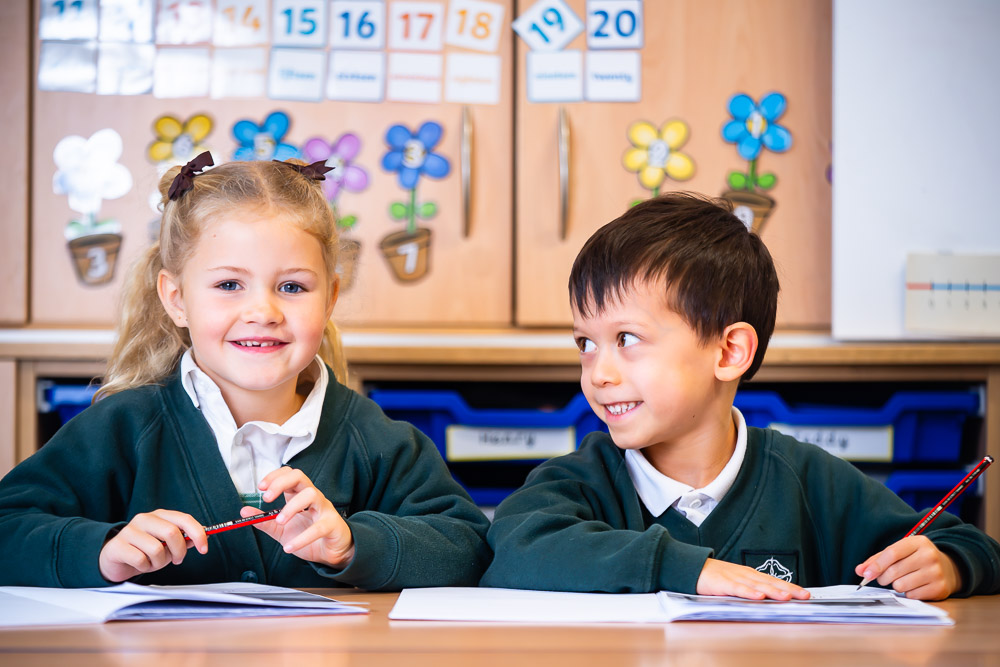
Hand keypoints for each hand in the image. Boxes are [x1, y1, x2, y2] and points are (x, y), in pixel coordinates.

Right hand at [98, 510, 207, 582]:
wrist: (114, 559)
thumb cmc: (144, 551)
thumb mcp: (166, 545)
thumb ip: (183, 540)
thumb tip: (200, 538)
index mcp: (160, 516)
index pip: (184, 519)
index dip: (198, 534)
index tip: (204, 549)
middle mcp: (144, 519)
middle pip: (172, 533)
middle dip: (179, 551)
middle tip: (177, 560)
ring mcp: (129, 531)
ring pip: (157, 549)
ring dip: (159, 563)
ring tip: (153, 563)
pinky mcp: (118, 546)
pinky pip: (141, 560)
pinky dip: (145, 567)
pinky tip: (140, 565)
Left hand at [242, 466, 354, 568]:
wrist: (330, 551)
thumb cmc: (309, 535)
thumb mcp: (281, 529)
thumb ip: (264, 520)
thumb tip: (243, 512)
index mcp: (299, 494)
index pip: (288, 474)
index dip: (274, 476)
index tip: (260, 488)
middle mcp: (312, 497)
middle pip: (299, 476)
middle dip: (281, 483)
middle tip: (266, 498)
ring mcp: (324, 508)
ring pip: (311, 494)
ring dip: (292, 507)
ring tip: (280, 521)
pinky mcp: (332, 524)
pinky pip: (318, 527)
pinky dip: (302, 538)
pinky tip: (289, 547)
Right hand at [696, 558, 810, 599]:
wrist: (693, 567)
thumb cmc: (715, 577)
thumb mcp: (736, 582)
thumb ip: (751, 589)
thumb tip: (768, 600)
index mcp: (750, 575)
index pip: (774, 581)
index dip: (790, 586)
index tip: (805, 594)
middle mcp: (746, 575)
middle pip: (770, 582)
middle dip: (788, 588)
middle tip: (804, 595)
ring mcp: (735, 578)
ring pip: (757, 585)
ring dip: (772, 591)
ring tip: (786, 596)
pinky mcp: (723, 584)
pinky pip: (738, 589)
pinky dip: (749, 592)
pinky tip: (758, 596)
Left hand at [856, 535, 960, 599]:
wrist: (948, 569)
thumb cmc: (916, 559)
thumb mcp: (900, 552)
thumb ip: (878, 560)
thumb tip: (860, 571)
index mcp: (918, 542)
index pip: (892, 553)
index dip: (876, 565)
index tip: (865, 575)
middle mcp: (929, 555)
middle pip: (894, 571)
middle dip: (883, 578)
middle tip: (884, 578)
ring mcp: (936, 572)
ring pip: (901, 585)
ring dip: (896, 586)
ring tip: (902, 580)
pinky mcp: (940, 588)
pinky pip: (912, 595)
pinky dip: (908, 593)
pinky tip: (915, 586)